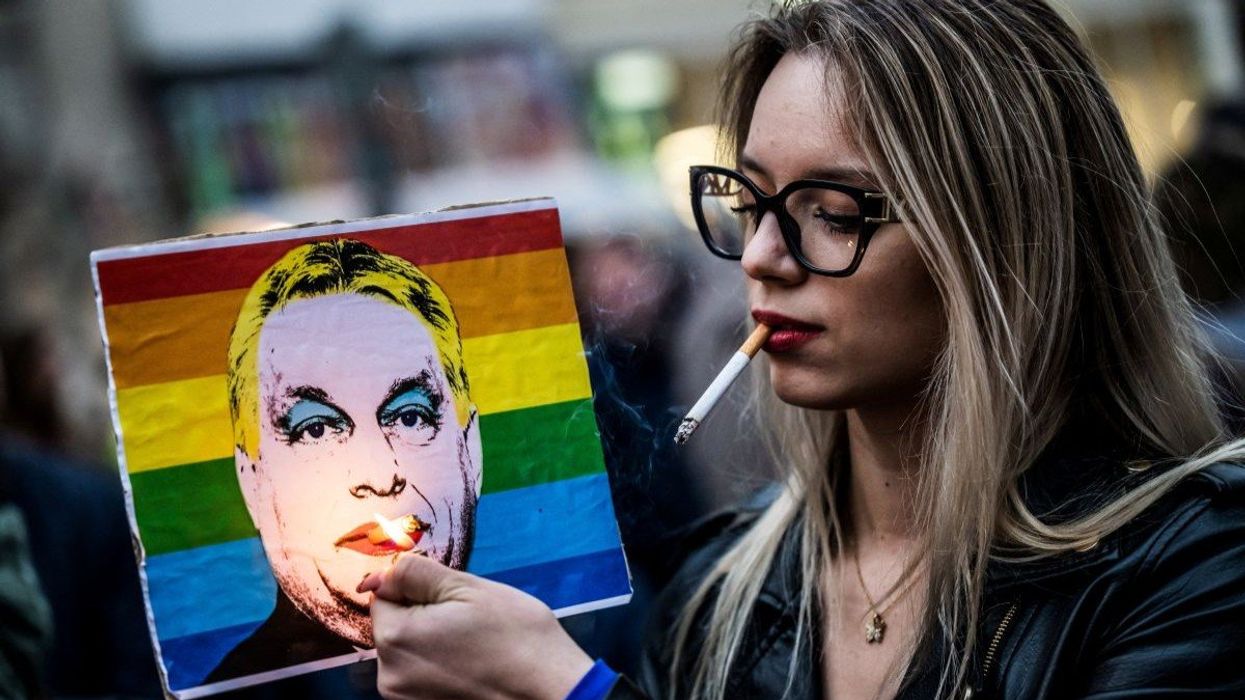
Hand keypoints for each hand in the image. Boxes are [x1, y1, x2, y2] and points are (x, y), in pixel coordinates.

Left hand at [360, 555, 594, 699]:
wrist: (551, 690)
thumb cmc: (516, 637)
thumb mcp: (468, 588)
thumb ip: (416, 574)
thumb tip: (379, 574)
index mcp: (395, 638)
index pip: (384, 595)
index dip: (419, 588)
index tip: (454, 597)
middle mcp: (390, 675)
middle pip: (395, 625)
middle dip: (425, 614)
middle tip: (470, 619)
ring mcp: (406, 698)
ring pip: (410, 648)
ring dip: (434, 638)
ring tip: (475, 642)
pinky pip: (424, 672)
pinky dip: (443, 663)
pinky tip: (474, 663)